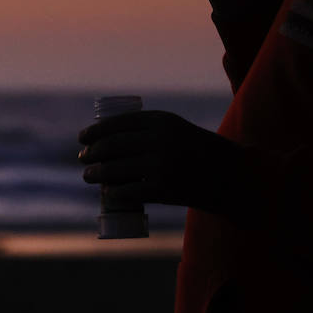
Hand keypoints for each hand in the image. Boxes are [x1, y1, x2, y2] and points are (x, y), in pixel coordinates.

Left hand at [77, 110, 245, 210]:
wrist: (230, 176)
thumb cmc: (198, 151)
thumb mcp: (175, 129)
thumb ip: (149, 130)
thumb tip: (109, 140)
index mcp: (162, 120)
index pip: (119, 123)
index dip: (96, 130)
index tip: (82, 137)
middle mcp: (160, 139)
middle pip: (113, 145)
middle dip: (92, 152)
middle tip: (82, 158)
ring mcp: (161, 165)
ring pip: (117, 169)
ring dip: (97, 173)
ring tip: (88, 175)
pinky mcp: (164, 189)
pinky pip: (130, 191)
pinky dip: (114, 192)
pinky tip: (107, 193)